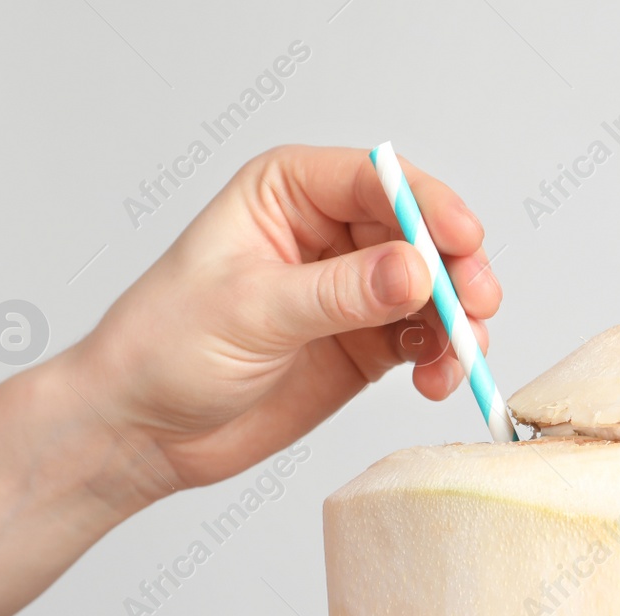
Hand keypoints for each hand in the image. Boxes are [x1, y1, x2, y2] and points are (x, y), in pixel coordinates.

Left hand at [68, 145, 501, 490]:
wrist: (142, 430)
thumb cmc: (165, 348)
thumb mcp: (253, 311)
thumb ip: (341, 292)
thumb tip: (418, 271)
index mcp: (287, 193)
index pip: (378, 181)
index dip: (429, 207)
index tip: (462, 242)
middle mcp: (328, 233)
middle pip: (420, 233)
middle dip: (456, 269)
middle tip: (477, 307)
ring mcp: (351, 290)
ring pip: (433, 289)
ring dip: (458, 321)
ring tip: (458, 357)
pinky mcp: (365, 343)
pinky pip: (425, 340)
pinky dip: (442, 358)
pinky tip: (435, 380)